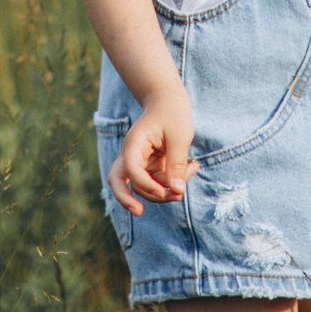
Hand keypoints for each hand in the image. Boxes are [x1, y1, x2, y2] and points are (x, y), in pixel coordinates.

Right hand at [109, 92, 198, 214]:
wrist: (168, 99)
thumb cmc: (173, 112)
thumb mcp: (179, 136)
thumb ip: (177, 164)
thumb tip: (176, 191)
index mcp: (134, 143)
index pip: (130, 169)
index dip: (145, 184)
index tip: (166, 190)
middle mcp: (131, 154)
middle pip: (117, 181)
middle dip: (126, 199)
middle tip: (139, 212)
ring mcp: (139, 162)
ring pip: (143, 186)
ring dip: (167, 188)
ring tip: (192, 169)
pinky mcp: (149, 166)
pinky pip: (157, 181)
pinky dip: (173, 181)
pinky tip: (193, 166)